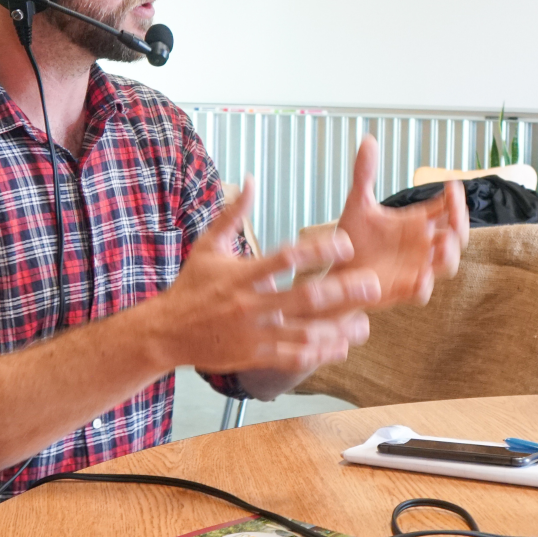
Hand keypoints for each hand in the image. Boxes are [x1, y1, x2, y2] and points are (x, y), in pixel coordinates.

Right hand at [146, 180, 378, 374]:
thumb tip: (250, 179)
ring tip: (363, 323)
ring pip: (303, 332)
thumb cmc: (190, 287)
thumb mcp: (206, 246)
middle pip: (304, 297)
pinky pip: (290, 356)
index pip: (285, 258)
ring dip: (336, 329)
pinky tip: (339, 347)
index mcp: (243, 275)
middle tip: (372, 284)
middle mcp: (251, 304)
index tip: (346, 243)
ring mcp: (253, 332)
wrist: (165, 333)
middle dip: (341, 291)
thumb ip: (232, 213)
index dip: (317, 250)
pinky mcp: (253, 355)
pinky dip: (317, 353)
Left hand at [332, 135, 467, 306]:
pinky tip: (420, 278)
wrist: (333, 271)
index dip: (454, 198)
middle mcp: (421, 245)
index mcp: (416, 222)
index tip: (452, 186)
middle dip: (461, 224)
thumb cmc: (350, 240)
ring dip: (449, 254)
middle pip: (456, 235)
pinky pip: (420, 292)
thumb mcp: (357, 203)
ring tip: (442, 243)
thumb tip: (368, 139)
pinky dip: (424, 287)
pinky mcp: (401, 290)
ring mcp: (415, 268)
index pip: (447, 208)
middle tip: (456, 211)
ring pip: (446, 264)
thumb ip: (365, 174)